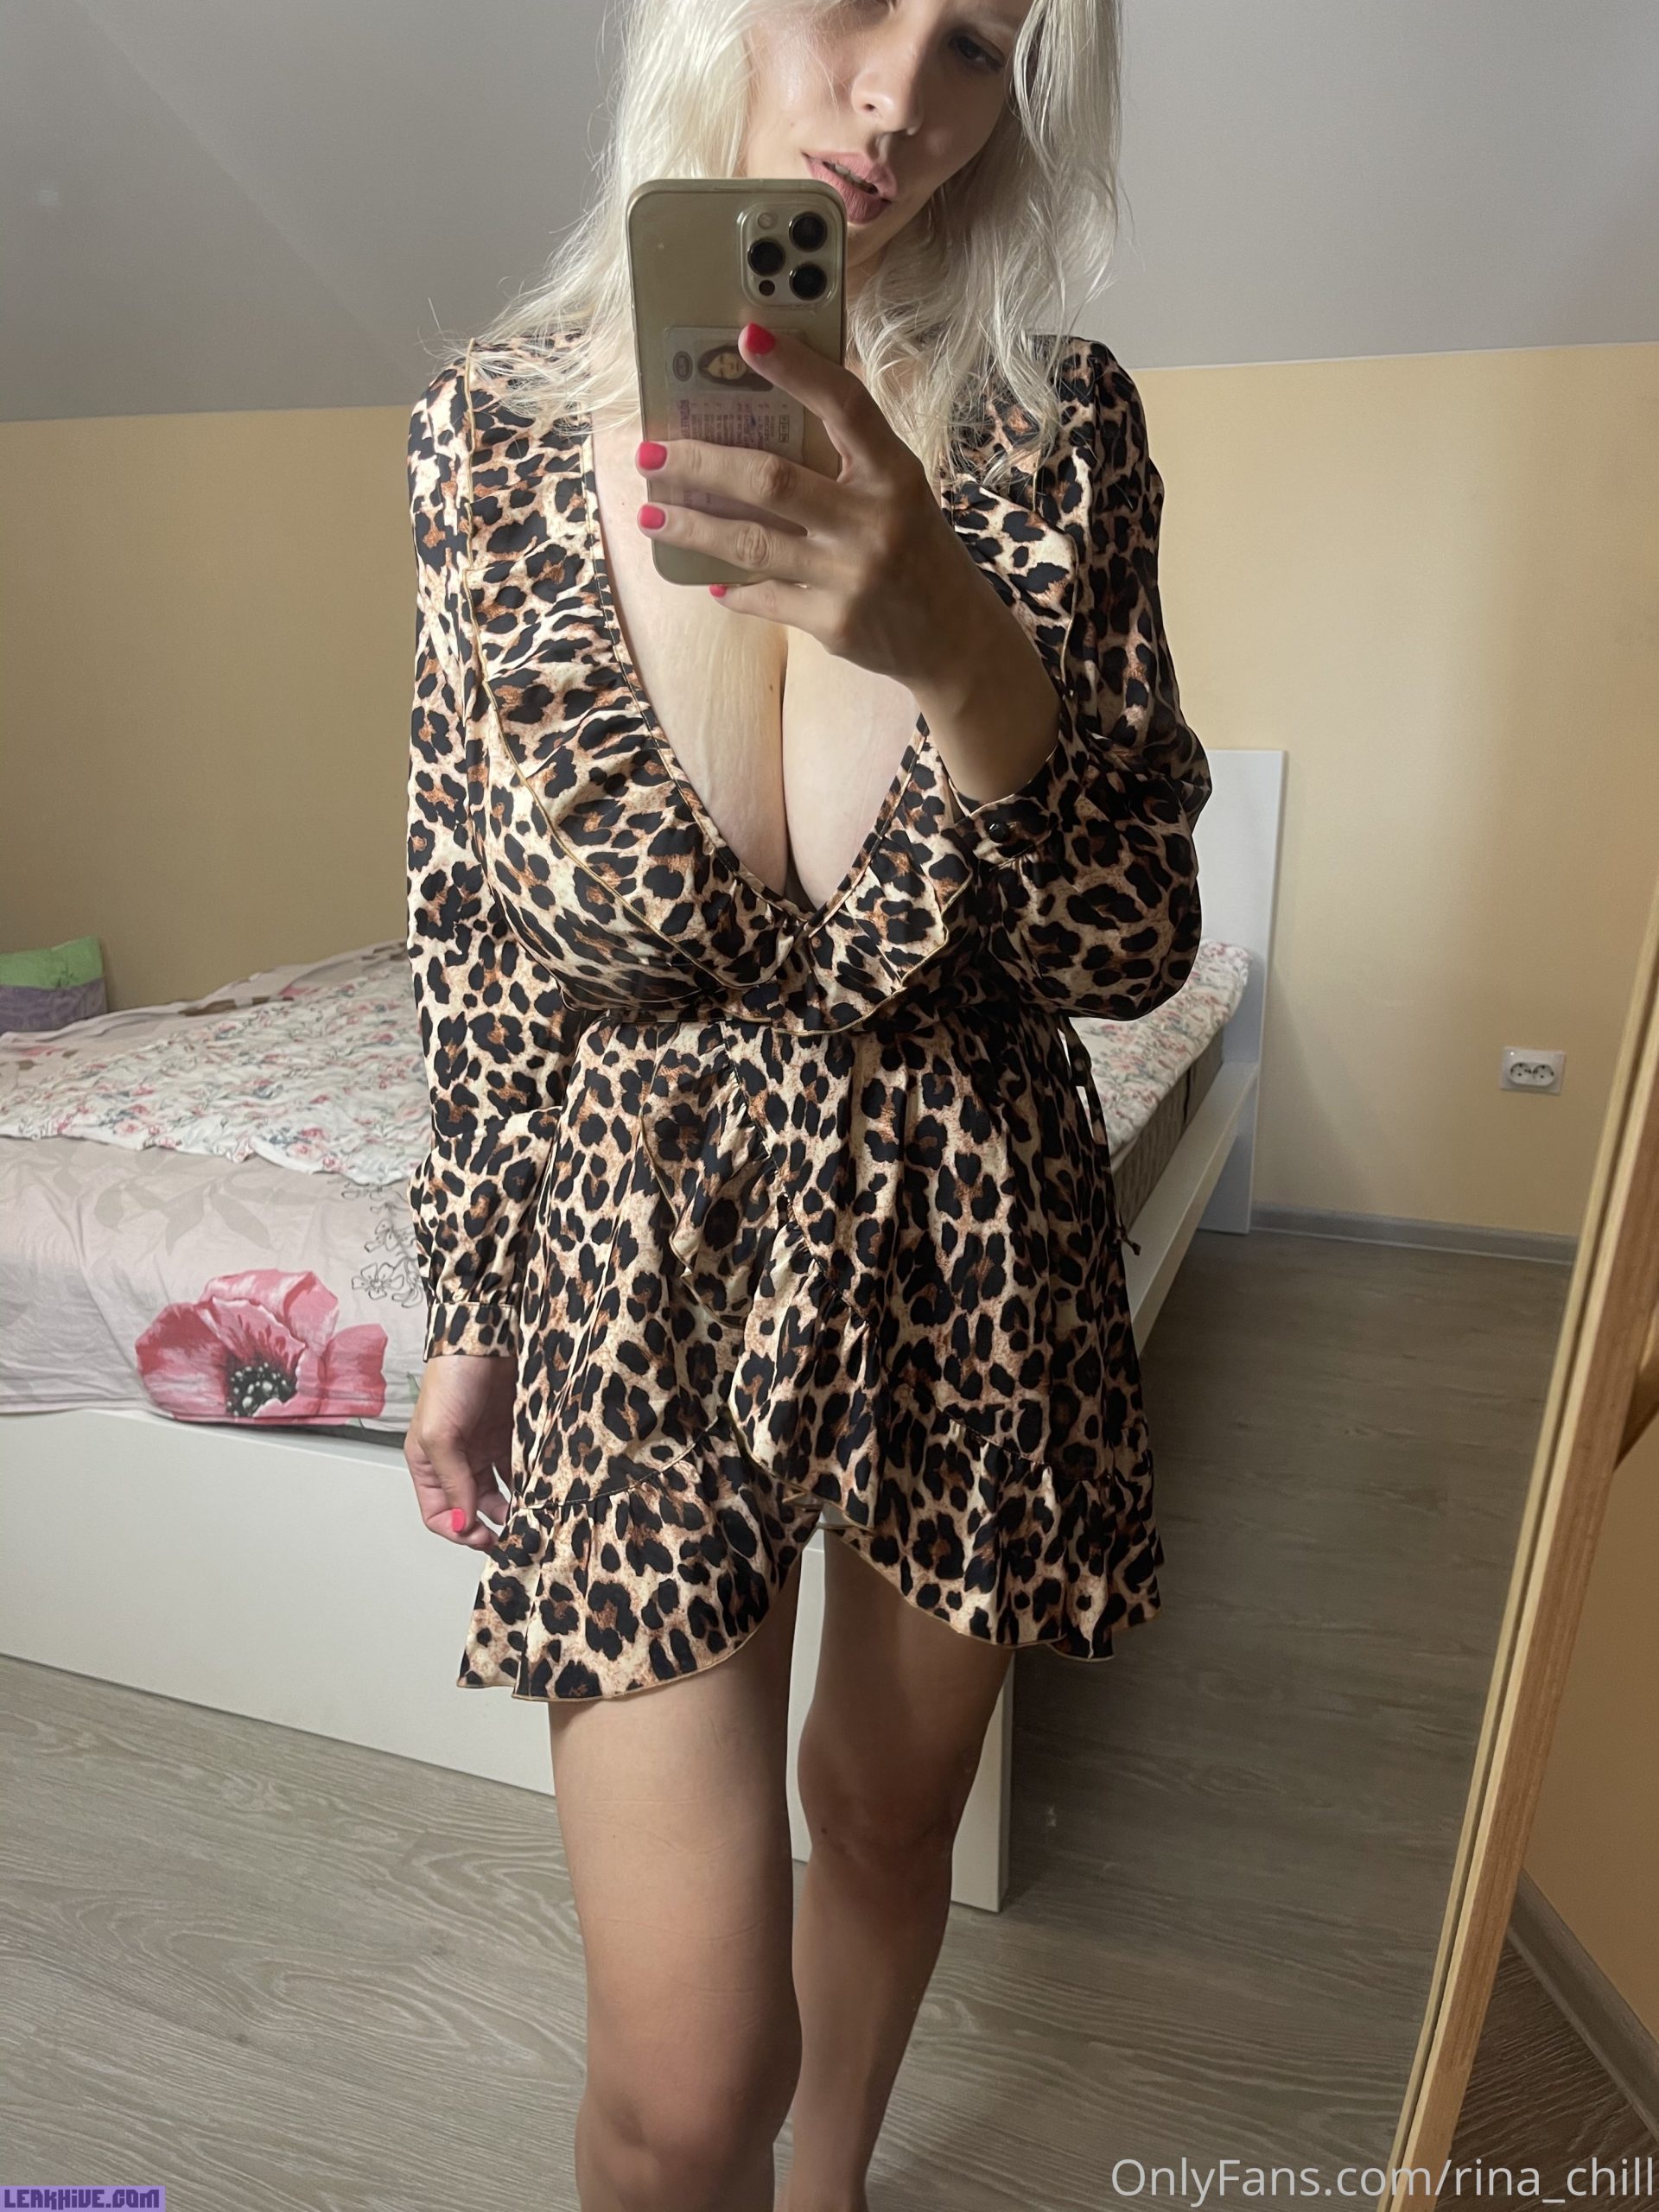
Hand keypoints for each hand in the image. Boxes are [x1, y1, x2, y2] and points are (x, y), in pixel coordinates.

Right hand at [404, 1354, 514, 1549]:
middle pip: (472, 1508)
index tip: (484, 1538)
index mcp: (429, 1464)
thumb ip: (453, 1482)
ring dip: (512, 1507)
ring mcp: (485, 1449)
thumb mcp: (441, 1436)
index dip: (459, 1531)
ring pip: (500, 1492)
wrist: (487, 1337)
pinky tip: (539, 1491)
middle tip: (513, 1533)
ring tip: (529, 1515)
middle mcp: (456, 1460)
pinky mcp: (511, 1436)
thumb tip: (464, 1525)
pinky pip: (520, 1469)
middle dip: (490, 1525)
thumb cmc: (452, 1379)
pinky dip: (529, 1483)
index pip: (439, 1514)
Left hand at [634, 321, 1005, 699]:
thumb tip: (760, 417)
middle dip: (699, 464)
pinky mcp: (835, 624)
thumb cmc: (915, 549)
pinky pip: (765, 597)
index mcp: (894, 472)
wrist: (955, 639)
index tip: (746, 336)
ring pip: (751, 543)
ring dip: (692, 527)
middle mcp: (874, 520)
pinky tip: (709, 579)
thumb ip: (847, 458)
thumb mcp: (898, 492)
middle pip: (769, 479)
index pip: (844, 404)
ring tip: (651, 515)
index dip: (797, 368)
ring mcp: (852, 574)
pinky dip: (733, 589)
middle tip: (650, 454)